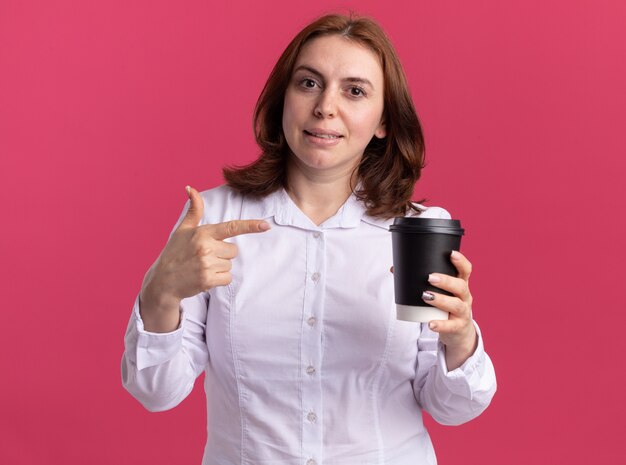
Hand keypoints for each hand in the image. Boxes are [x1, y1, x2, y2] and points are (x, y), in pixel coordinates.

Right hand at [139, 186, 269, 331]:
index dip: (251, 226)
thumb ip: (194, 210)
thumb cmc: (175, 253)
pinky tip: (204, 277)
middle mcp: (206, 247)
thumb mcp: (183, 230)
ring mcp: (207, 264)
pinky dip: (219, 279)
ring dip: (220, 268)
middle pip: (234, 250)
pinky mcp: (208, 279)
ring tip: (202, 267)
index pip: (231, 227)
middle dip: (223, 254)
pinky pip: (227, 278)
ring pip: (230, 265)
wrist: (163, 281)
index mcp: (203, 232)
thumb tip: (191, 188)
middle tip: (205, 257)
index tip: (266, 225)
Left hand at [423, 251, 477, 369]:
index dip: (461, 261)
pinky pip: (451, 326)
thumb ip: (421, 281)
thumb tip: (395, 269)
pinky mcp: (458, 327)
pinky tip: (431, 324)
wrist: (458, 332)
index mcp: (460, 285)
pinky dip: (441, 325)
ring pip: (456, 305)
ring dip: (441, 300)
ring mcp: (463, 313)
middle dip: (446, 281)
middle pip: (460, 286)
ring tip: (426, 296)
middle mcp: (465, 297)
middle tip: (429, 277)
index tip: (451, 253)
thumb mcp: (440, 293)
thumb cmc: (445, 307)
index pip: (465, 271)